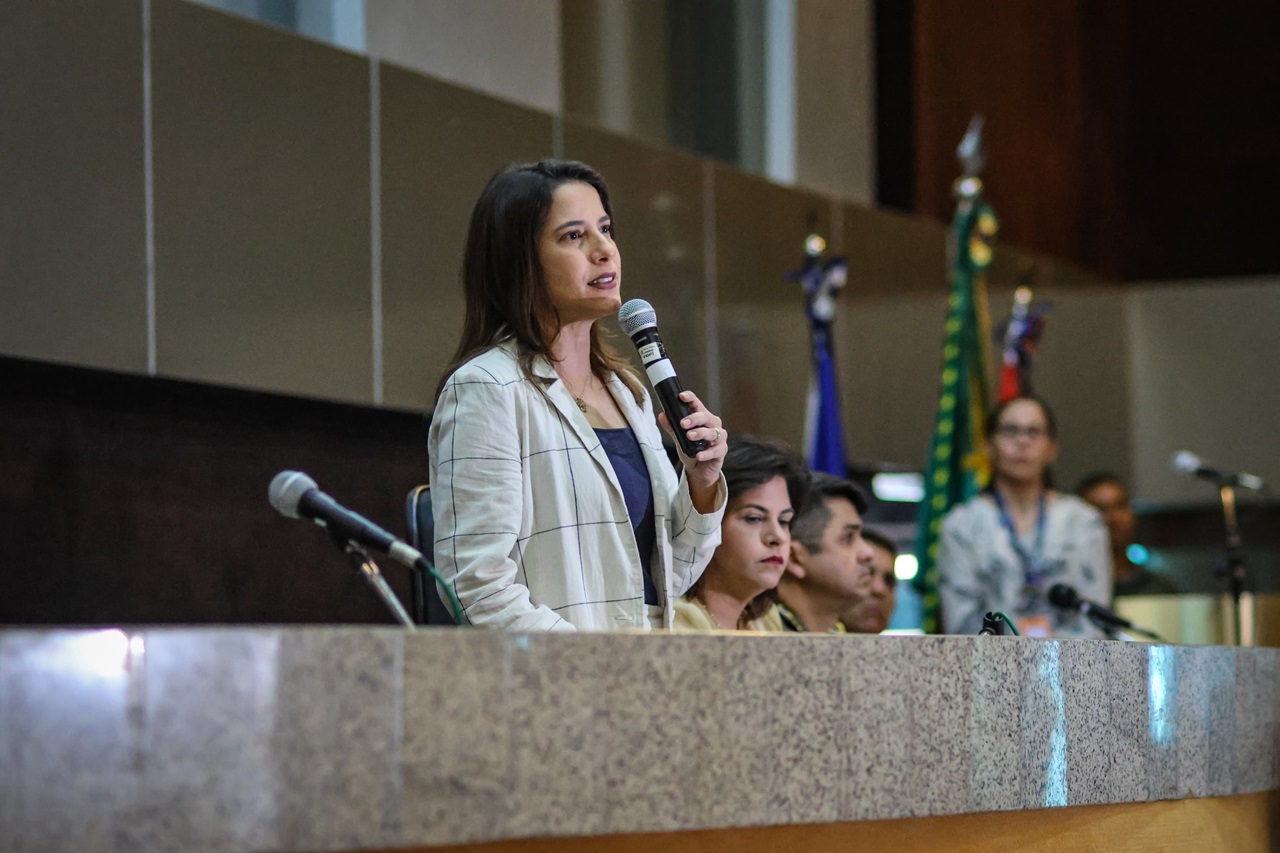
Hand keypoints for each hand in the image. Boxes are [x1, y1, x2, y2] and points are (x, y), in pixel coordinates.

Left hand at [657, 390, 725, 512]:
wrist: (699, 470)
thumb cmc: (691, 450)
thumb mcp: (679, 438)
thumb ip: (672, 427)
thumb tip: (662, 415)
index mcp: (703, 418)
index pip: (697, 404)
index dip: (691, 398)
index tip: (681, 396)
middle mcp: (713, 425)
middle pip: (706, 417)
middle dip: (694, 418)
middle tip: (683, 423)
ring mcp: (719, 438)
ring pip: (713, 432)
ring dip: (700, 433)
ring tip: (689, 436)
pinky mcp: (721, 451)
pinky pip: (716, 451)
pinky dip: (706, 453)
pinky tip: (698, 455)